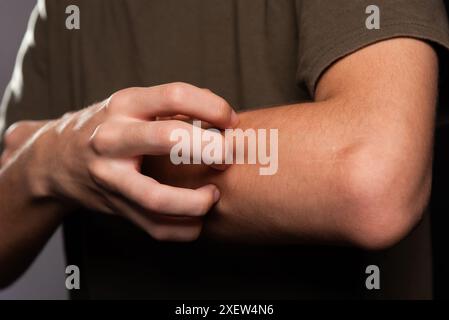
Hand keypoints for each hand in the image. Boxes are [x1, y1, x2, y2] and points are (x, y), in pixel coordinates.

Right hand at [5, 82, 237, 240]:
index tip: (232, 123)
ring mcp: (110, 177)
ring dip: (196, 202)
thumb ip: (174, 108)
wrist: (57, 160)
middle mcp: (113, 138)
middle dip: (210, 149)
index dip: (213, 108)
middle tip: (228, 158)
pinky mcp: (113, 207)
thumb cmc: (110, 127)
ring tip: (213, 196)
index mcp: (125, 105)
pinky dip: (184, 230)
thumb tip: (224, 117)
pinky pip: (154, 227)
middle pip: (169, 140)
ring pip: (157, 197)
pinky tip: (197, 221)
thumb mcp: (133, 105)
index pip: (176, 96)